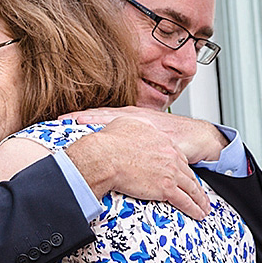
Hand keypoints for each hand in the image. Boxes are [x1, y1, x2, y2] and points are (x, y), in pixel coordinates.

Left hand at [64, 106, 227, 163]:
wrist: (200, 137)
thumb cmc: (175, 135)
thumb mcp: (149, 133)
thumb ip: (131, 136)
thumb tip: (110, 143)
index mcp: (134, 117)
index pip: (104, 115)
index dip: (83, 117)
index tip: (62, 119)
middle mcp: (137, 120)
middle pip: (104, 117)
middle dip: (83, 118)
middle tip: (61, 120)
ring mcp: (145, 128)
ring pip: (116, 125)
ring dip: (96, 126)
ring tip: (76, 127)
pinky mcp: (155, 140)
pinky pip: (134, 142)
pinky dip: (120, 144)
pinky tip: (110, 147)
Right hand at [65, 117, 210, 219]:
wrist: (106, 156)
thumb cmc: (110, 142)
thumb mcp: (128, 124)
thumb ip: (138, 126)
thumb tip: (135, 126)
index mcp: (163, 141)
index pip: (179, 157)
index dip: (183, 168)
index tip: (185, 175)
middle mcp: (171, 156)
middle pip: (188, 173)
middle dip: (196, 185)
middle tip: (201, 194)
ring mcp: (170, 173)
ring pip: (191, 188)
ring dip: (199, 199)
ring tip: (204, 208)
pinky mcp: (166, 188)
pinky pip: (185, 201)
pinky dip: (194, 209)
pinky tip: (198, 214)